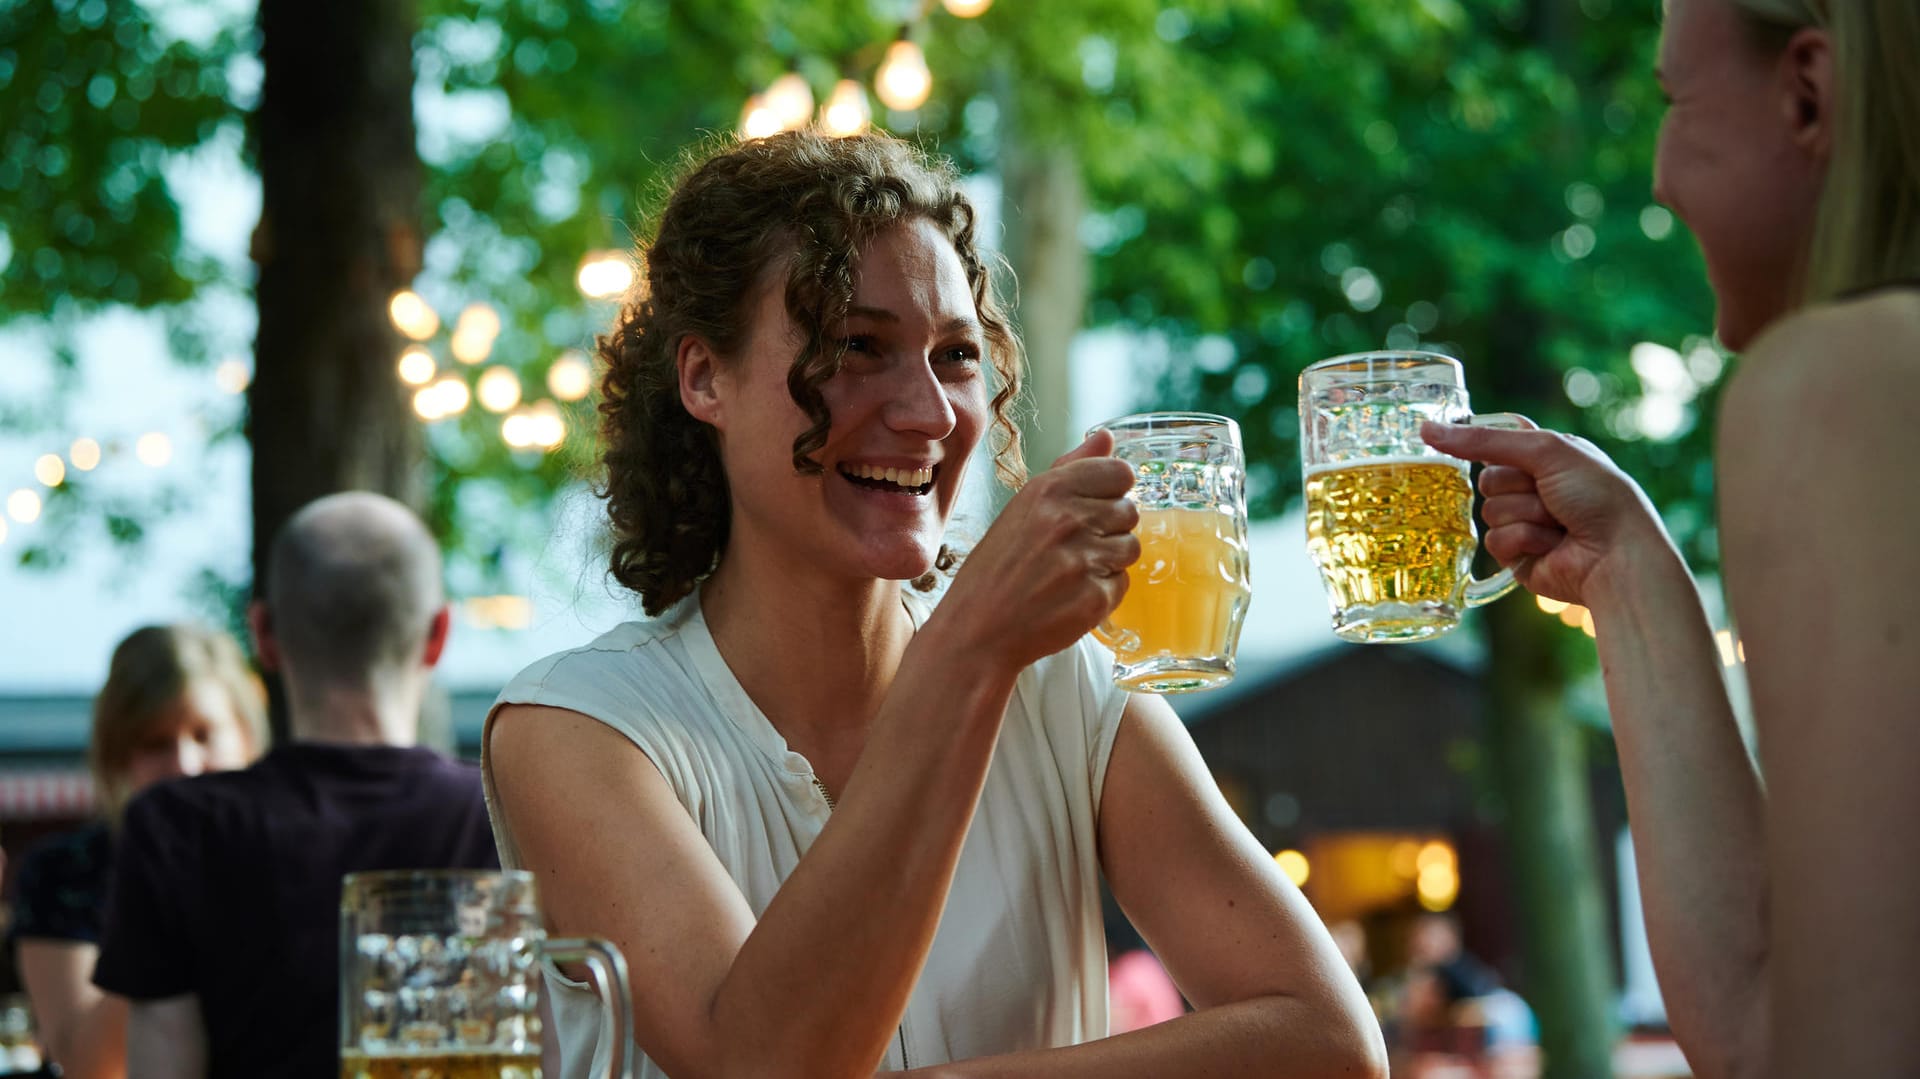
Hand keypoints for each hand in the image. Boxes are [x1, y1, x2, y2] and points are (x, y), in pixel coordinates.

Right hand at [934, 430, 1139, 671]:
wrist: (977, 629)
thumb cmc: (999, 567)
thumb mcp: (1024, 507)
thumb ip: (1071, 470)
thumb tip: (1106, 438)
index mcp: (1050, 489)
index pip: (1120, 473)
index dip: (1111, 492)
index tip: (1091, 509)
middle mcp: (1069, 519)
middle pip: (1130, 511)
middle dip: (1109, 530)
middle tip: (1072, 549)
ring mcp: (1084, 560)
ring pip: (1131, 548)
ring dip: (1109, 562)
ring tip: (1071, 573)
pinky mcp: (1095, 598)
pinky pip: (1123, 585)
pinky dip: (1103, 593)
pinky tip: (1071, 597)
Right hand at [1421, 418, 1676, 607]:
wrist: (1616, 554)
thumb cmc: (1596, 495)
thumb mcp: (1545, 451)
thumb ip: (1485, 441)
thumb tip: (1426, 430)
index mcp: (1545, 457)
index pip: (1496, 443)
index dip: (1483, 444)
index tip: (1458, 439)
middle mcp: (1533, 488)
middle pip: (1488, 478)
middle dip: (1517, 486)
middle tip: (1550, 494)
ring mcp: (1523, 522)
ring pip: (1490, 510)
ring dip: (1526, 514)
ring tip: (1559, 523)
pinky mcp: (1516, 555)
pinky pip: (1494, 540)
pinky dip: (1524, 540)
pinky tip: (1552, 545)